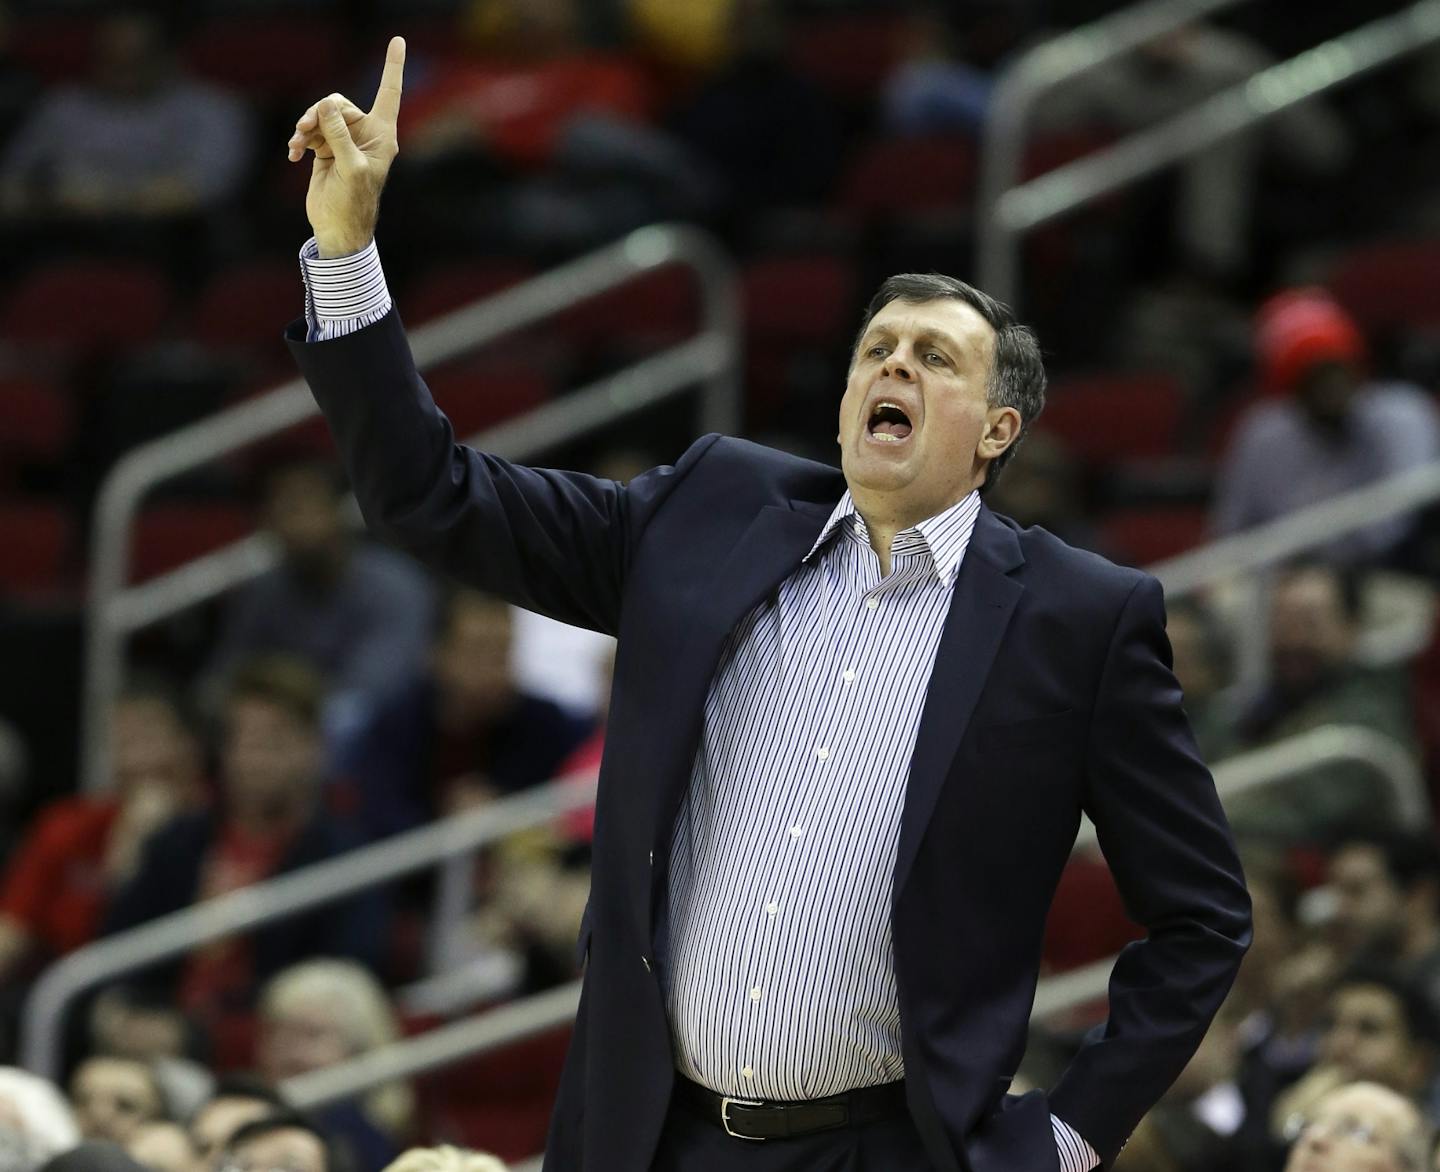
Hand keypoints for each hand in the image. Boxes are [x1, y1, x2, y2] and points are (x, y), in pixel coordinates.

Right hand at [288, 35, 405, 257]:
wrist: (338, 229)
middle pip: (339, 103)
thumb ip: (338, 134)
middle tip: (304, 130)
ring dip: (306, 127)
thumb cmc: (353, 203)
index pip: (388, 93)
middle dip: (319, 113)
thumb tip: (325, 105)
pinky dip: (300, 140)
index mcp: (382, 136)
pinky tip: (294, 155)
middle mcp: (365, 135)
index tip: (398, 40)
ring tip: (297, 145)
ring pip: (321, 115)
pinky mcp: (327, 150)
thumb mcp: (349, 167)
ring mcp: (344, 141)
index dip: (392, 66)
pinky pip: (311, 131)